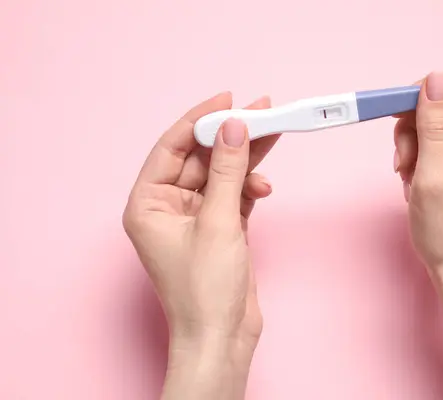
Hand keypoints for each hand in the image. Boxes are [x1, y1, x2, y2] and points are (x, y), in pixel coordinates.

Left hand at [122, 92, 278, 398]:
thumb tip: (234, 127)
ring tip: (273, 137)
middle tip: (262, 111)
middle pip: (202, 158)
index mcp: (149, 204)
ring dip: (246, 160)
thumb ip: (226, 171)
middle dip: (231, 136)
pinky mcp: (220, 228)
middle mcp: (168, 207)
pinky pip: (234, 193)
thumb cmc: (206, 291)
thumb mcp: (218, 222)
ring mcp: (196, 217)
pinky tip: (264, 186)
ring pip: (222, 174)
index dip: (199, 119)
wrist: (223, 337)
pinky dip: (250, 186)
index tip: (227, 98)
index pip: (172, 147)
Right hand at [394, 69, 442, 280]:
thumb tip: (434, 79)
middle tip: (403, 160)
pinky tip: (417, 181)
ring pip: (438, 122)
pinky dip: (421, 157)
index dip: (423, 92)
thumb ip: (433, 126)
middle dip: (415, 126)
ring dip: (415, 144)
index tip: (395, 116)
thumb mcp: (433, 177)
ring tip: (409, 176)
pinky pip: (440, 142)